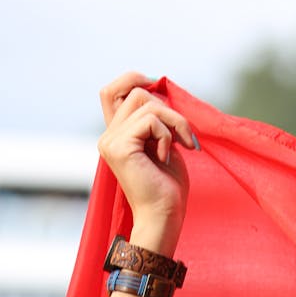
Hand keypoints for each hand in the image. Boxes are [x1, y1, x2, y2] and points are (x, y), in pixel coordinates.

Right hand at [97, 73, 198, 253]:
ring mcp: (111, 141)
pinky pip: (151, 121)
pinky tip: (167, 159)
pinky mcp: (120, 148)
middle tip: (187, 137)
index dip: (133, 79)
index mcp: (116, 135)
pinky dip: (168, 136)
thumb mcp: (164, 144)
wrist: (164, 217)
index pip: (111, 91)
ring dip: (174, 122)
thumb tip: (158, 88)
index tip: (158, 87)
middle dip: (169, 110)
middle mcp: (108, 136)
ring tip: (183, 146)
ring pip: (147, 104)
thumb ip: (156, 119)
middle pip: (136, 94)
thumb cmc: (168, 188)